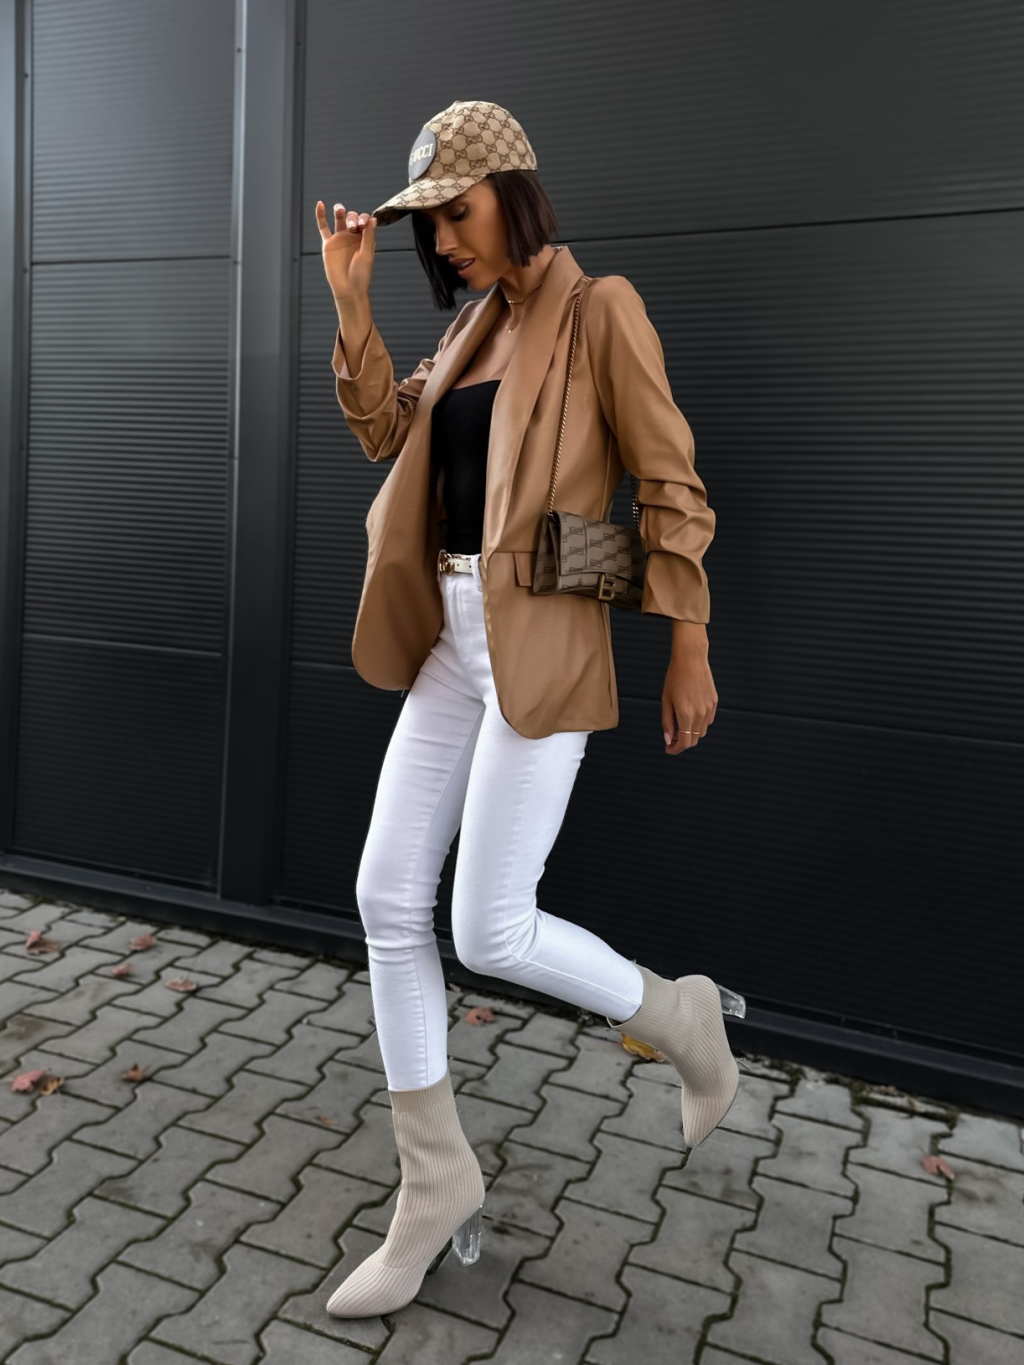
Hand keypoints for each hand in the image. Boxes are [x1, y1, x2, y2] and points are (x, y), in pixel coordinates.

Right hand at [315, 201, 376, 300]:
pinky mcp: (328, 243)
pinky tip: (320, 204)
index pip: (365, 220)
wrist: (348, 289)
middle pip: (352, 217)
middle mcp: (353, 236)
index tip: (363, 225)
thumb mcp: (367, 254)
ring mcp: (340, 239)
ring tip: (340, 210)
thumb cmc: (361, 275)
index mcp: (365, 238)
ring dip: (340, 211)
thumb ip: (369, 236)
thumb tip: (373, 218)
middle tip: (352, 227)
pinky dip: (320, 215)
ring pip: (339, 219)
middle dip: (353, 218)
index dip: (364, 219)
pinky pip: (323, 227)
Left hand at [662, 637, 716, 753]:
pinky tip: (691, 715)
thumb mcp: (666, 700)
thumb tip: (668, 739)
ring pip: (702, 732)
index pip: (684, 743)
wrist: (691, 659)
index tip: (669, 749)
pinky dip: (699, 723)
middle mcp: (700, 714)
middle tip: (672, 738)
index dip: (676, 749)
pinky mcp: (714, 703)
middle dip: (682, 742)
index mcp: (686, 715)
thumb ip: (667, 722)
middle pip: (694, 740)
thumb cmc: (675, 677)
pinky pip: (708, 720)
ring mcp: (709, 709)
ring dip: (691, 733)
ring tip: (680, 725)